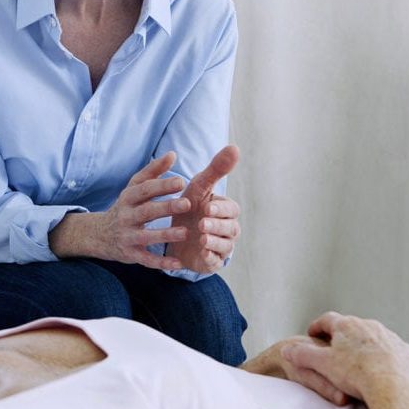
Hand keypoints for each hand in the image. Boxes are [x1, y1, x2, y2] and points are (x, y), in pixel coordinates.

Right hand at [51, 152, 191, 268]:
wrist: (99, 235)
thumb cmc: (126, 207)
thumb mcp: (134, 188)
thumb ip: (153, 171)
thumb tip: (173, 154)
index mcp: (128, 198)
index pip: (145, 190)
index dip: (162, 185)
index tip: (181, 182)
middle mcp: (126, 216)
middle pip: (147, 211)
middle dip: (166, 207)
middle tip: (187, 203)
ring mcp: (127, 236)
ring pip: (146, 236)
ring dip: (165, 234)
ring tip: (185, 232)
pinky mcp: (130, 254)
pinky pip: (146, 259)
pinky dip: (161, 262)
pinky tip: (177, 263)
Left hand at [165, 145, 239, 272]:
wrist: (173, 234)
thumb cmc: (189, 206)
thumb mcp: (199, 187)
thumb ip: (216, 169)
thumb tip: (235, 147)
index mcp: (225, 210)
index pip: (230, 209)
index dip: (219, 208)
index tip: (206, 206)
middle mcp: (227, 228)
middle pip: (230, 228)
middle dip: (217, 225)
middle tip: (202, 223)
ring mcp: (221, 246)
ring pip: (224, 245)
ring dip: (213, 241)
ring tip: (201, 238)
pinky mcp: (212, 261)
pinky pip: (215, 260)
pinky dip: (209, 257)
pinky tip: (201, 253)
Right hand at [281, 312, 408, 408]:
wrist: (394, 389)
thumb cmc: (357, 375)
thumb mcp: (321, 364)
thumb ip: (302, 354)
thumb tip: (286, 350)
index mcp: (346, 325)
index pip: (326, 320)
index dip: (317, 327)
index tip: (312, 334)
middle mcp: (369, 325)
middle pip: (350, 327)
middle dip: (341, 336)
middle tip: (334, 349)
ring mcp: (389, 337)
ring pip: (372, 337)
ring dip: (363, 345)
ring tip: (357, 362)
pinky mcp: (405, 351)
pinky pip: (390, 350)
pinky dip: (383, 356)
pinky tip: (379, 369)